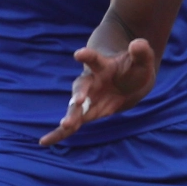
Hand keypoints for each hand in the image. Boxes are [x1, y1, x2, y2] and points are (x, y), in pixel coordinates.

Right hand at [40, 38, 158, 145]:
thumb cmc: (133, 69)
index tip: (79, 54)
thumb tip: (138, 44)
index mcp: (102, 66)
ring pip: (75, 107)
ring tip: (66, 125)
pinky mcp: (85, 113)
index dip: (87, 56)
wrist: (128, 82)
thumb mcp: (142, 60)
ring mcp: (86, 98)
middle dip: (79, 93)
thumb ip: (141, 52)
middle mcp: (90, 82)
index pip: (94, 59)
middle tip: (78, 101)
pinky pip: (70, 125)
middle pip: (81, 86)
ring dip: (71, 115)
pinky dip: (58, 133)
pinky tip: (44, 142)